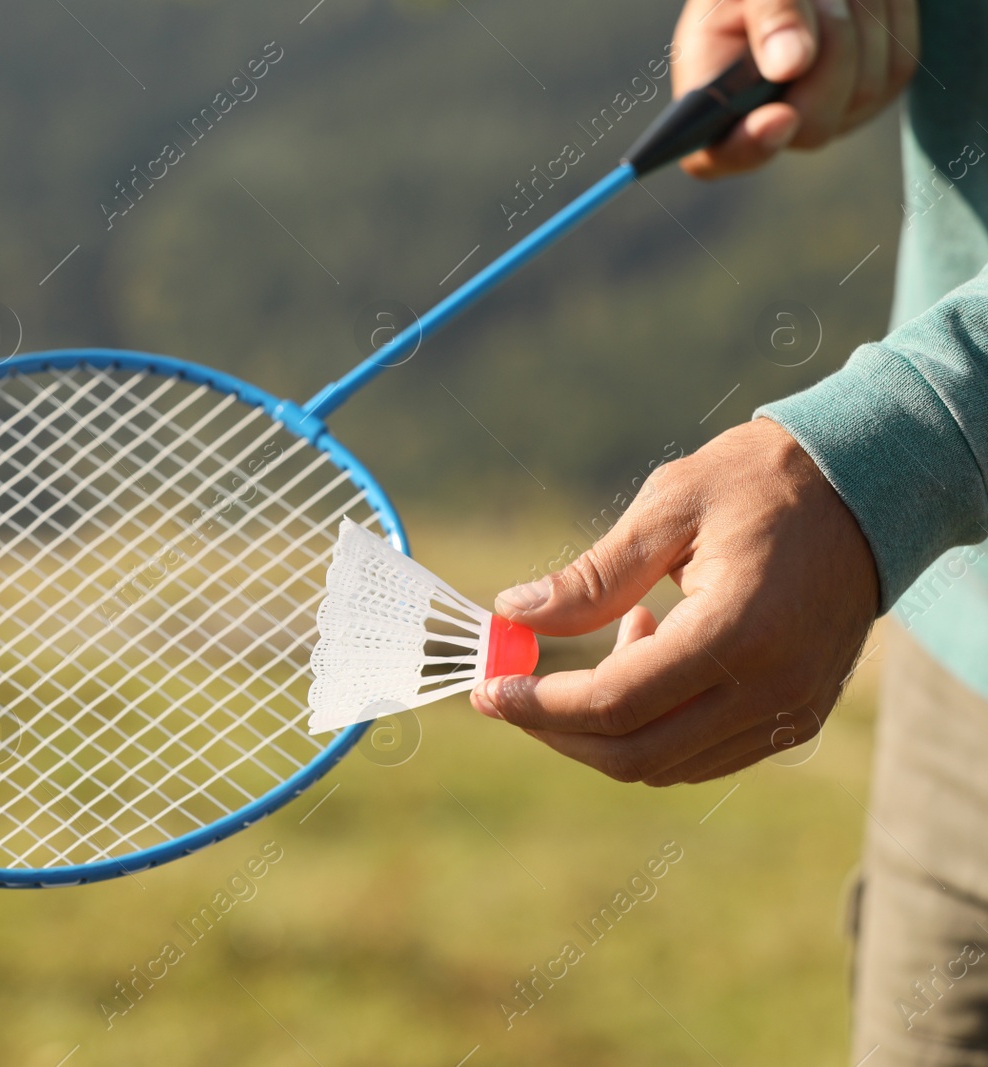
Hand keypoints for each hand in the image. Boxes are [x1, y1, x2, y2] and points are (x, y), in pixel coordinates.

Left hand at [470, 418, 878, 784]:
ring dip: (605, 727)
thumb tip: (513, 614)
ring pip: (667, 763)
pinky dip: (653, 725)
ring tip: (608, 638)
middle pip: (635, 754)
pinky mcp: (796, 718)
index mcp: (737, 634)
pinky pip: (703, 753)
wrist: (869, 488)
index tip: (487, 690)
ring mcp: (790, 713)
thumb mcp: (668, 509)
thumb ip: (592, 578)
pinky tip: (647, 650)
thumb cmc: (761, 482)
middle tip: (510, 694)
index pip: (616, 703)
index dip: (540, 706)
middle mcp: (771, 690)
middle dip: (557, 731)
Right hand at [672, 0, 918, 177]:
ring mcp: (827, 117)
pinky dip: (887, 15)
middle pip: (815, 124)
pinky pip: (898, 61)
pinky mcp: (876, 91)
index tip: (777, 118)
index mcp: (712, 106)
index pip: (719, 156)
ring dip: (860, 19)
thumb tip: (791, 66)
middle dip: (830, 49)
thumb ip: (766, 16)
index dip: (748, 146)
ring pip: (867, 88)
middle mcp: (769, 127)